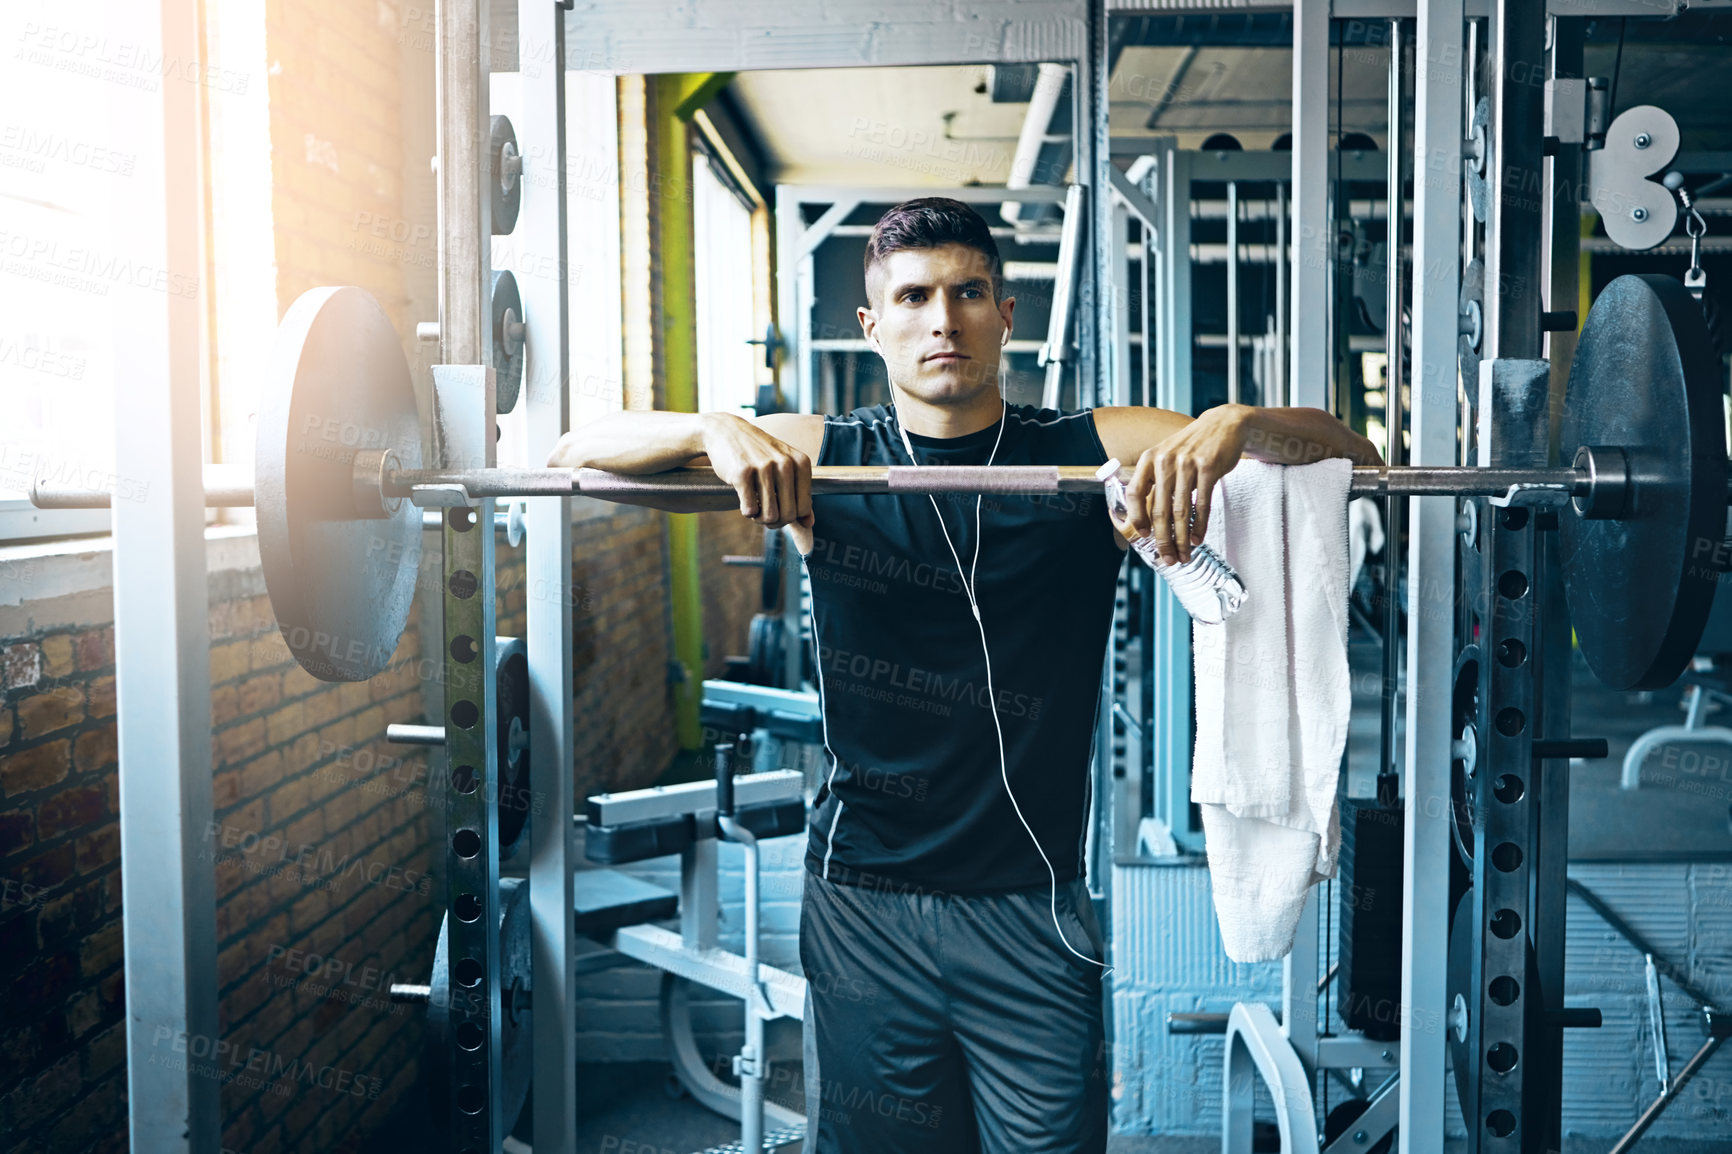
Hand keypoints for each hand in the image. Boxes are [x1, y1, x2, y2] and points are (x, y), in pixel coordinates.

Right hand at [701, 413, 814, 531]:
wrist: (726, 431)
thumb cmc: (758, 453)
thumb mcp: (785, 467)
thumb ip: (800, 495)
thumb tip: (809, 524)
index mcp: (801, 462)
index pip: (804, 508)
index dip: (791, 517)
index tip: (779, 510)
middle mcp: (786, 463)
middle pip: (788, 515)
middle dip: (775, 521)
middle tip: (764, 513)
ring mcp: (764, 467)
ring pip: (770, 516)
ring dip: (760, 518)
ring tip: (755, 506)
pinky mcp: (742, 473)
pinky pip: (750, 510)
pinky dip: (747, 511)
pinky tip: (744, 498)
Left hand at [1113, 404, 1250, 563]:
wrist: (1223, 424)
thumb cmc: (1192, 447)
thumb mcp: (1167, 456)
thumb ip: (1156, 481)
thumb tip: (1148, 518)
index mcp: (1150, 459)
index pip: (1135, 493)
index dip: (1137, 517)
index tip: (1143, 535)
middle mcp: (1165, 461)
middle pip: (1160, 509)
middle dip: (1163, 539)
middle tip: (1167, 557)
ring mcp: (1187, 464)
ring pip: (1181, 511)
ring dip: (1182, 538)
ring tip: (1183, 554)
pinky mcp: (1209, 468)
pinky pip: (1202, 503)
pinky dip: (1199, 525)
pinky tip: (1198, 538)